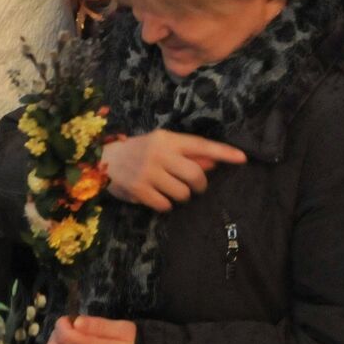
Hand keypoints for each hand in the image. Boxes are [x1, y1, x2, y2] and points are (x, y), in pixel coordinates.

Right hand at [102, 130, 245, 212]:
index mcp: (166, 139)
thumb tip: (214, 163)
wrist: (100, 160)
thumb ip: (186, 154)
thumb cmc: (137, 152)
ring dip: (180, 196)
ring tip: (168, 189)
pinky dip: (164, 204)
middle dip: (199, 185)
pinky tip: (155, 196)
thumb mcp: (161, 146)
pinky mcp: (139, 189)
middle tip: (193, 187)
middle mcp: (158, 153)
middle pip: (196, 174)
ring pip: (182, 193)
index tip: (243, 158)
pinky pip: (166, 205)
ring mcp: (148, 171)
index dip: (223, 152)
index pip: (201, 145)